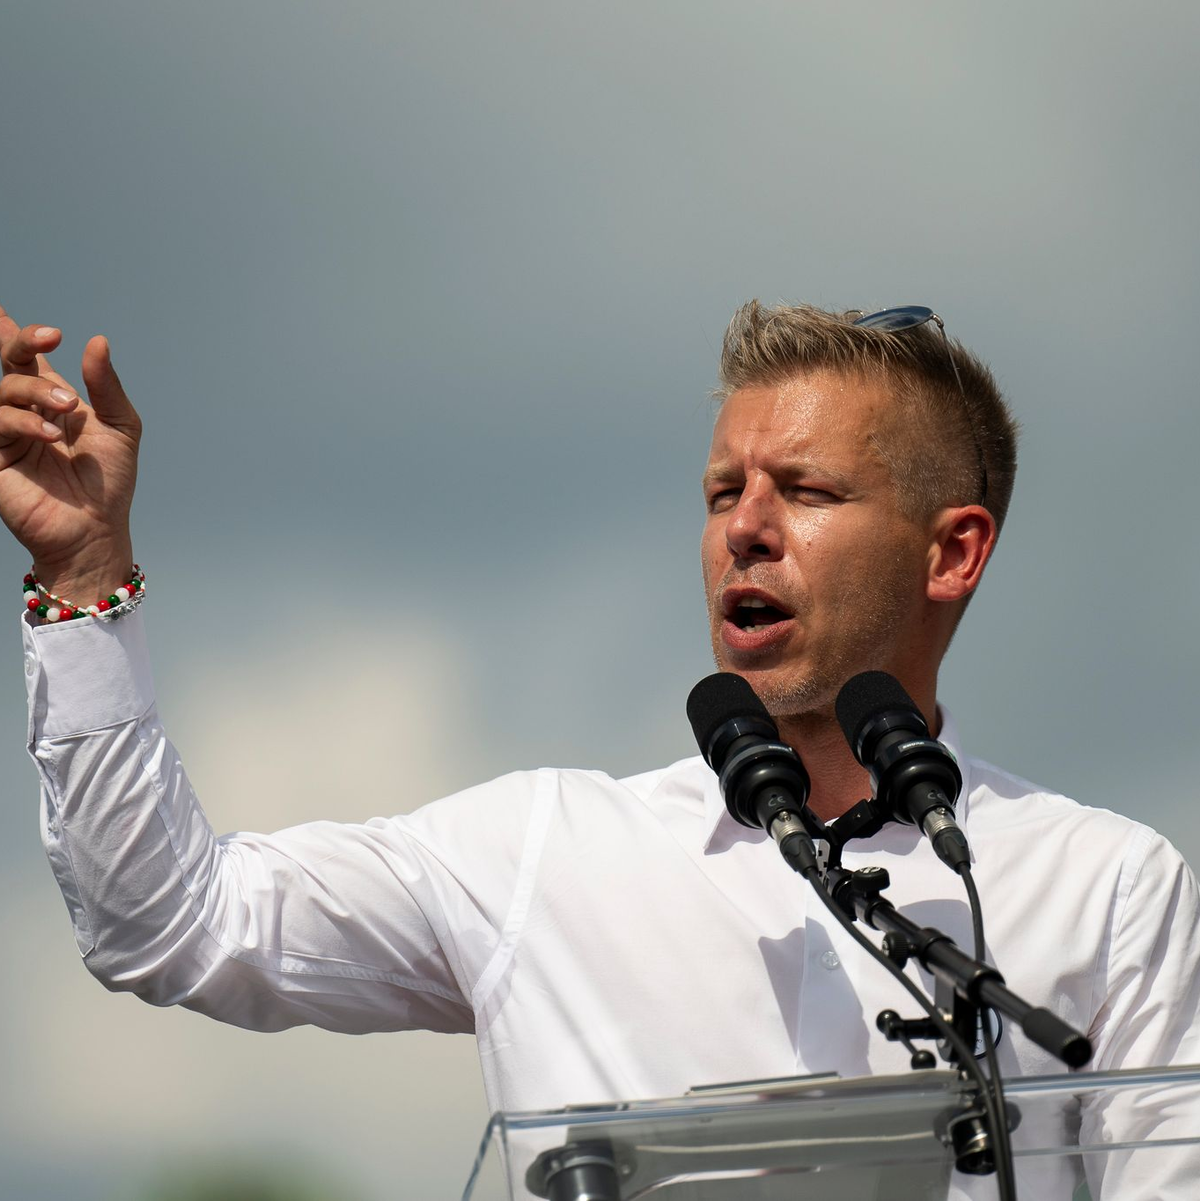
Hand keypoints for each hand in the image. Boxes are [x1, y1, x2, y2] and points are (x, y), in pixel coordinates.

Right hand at [0, 304, 140, 602]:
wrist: (96, 529)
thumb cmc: (109, 482)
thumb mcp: (120, 428)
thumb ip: (107, 386)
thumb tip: (97, 341)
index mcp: (52, 401)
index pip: (25, 359)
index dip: (13, 332)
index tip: (10, 312)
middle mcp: (24, 413)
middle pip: (7, 364)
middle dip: (21, 343)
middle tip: (48, 338)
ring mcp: (5, 435)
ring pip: (1, 392)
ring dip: (33, 392)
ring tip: (67, 410)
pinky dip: (22, 423)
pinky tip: (50, 434)